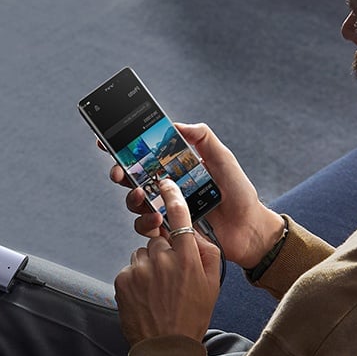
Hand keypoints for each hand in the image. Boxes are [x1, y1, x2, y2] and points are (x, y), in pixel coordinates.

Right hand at [104, 122, 285, 268]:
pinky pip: (147, 228)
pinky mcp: (169, 231)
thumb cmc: (239, 193)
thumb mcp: (223, 159)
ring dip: (131, 198)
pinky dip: (147, 224)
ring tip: (140, 196)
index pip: (145, 155)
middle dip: (120, 173)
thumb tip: (177, 124)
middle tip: (119, 173)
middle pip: (133, 178)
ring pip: (135, 203)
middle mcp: (167, 187)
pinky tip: (157, 220)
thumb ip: (203, 138)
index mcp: (176, 168)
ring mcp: (167, 209)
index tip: (106, 141)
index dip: (124, 148)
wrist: (249, 229)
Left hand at [114, 178, 220, 346]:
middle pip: (158, 238)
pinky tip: (146, 296)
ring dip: (149, 265)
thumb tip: (197, 234)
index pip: (179, 216)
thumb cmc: (192, 316)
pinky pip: (131, 268)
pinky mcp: (123, 279)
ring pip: (142, 253)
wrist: (165, 346)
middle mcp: (163, 259)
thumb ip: (208, 253)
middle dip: (163, 251)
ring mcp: (141, 269)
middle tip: (171, 277)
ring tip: (158, 290)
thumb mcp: (212, 284)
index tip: (165, 183)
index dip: (171, 196)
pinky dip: (137, 278)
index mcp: (188, 258)